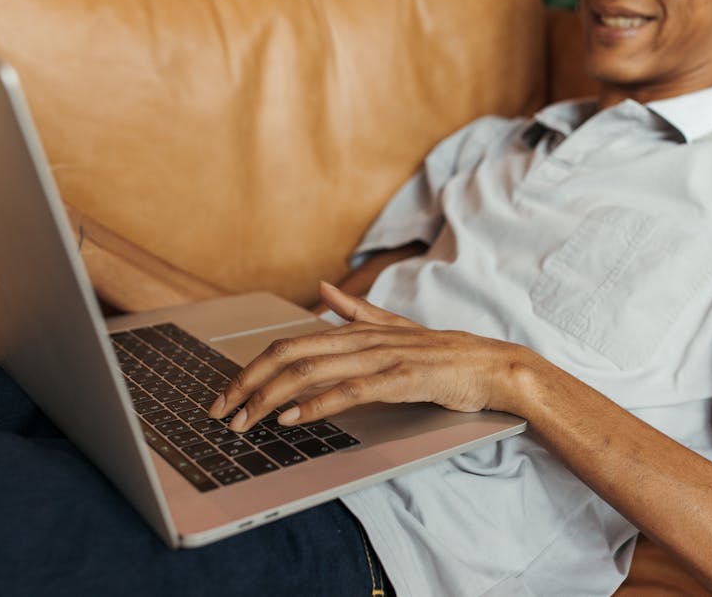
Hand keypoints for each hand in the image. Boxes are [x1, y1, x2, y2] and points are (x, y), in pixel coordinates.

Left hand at [208, 282, 535, 432]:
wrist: (491, 365)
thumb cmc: (443, 353)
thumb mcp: (395, 327)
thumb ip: (357, 311)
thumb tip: (323, 290)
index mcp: (357, 330)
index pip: (290, 343)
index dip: (252, 367)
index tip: (226, 394)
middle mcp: (364, 339)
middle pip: (290, 354)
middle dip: (248, 383)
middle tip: (220, 411)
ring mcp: (383, 357)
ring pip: (314, 371)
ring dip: (271, 397)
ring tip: (245, 420)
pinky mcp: (403, 378)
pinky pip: (352, 390)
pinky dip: (317, 404)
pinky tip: (293, 419)